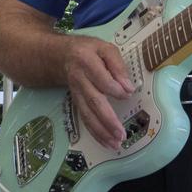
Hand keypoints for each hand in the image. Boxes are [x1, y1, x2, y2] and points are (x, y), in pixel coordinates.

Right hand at [63, 35, 135, 150]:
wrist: (63, 55)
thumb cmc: (89, 50)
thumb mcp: (105, 48)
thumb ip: (118, 65)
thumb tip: (128, 87)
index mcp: (86, 61)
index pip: (101, 78)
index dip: (115, 88)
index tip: (128, 94)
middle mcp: (79, 79)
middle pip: (93, 101)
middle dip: (107, 119)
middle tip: (121, 133)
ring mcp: (76, 93)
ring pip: (87, 114)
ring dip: (101, 131)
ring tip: (115, 144)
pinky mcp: (77, 102)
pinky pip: (85, 119)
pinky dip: (95, 133)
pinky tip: (106, 143)